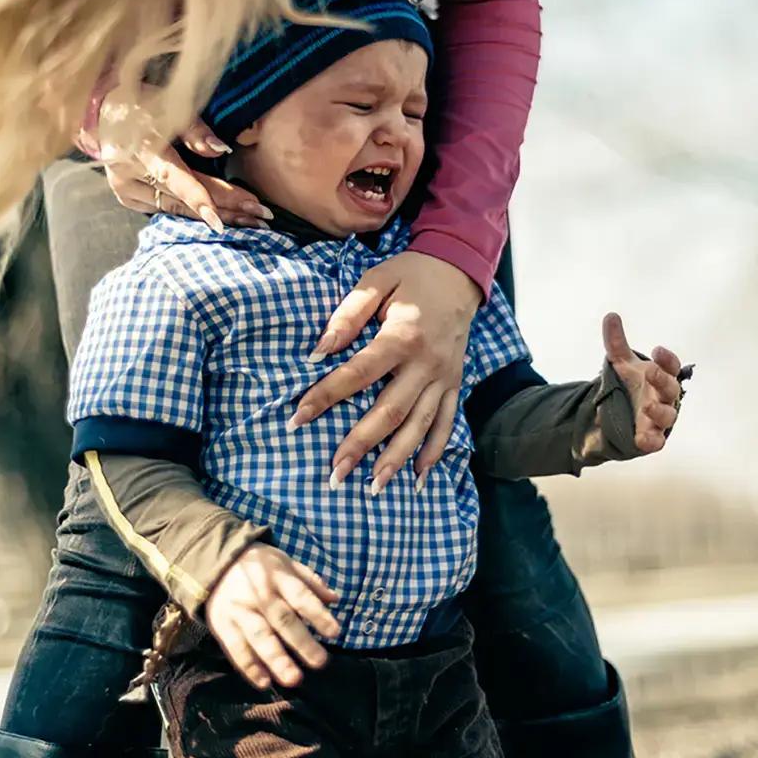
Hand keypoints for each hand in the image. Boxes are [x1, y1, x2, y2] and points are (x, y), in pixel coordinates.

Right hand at [96, 88, 271, 229]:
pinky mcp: (126, 197)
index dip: (198, 198)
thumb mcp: (170, 105)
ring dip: (215, 215)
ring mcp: (124, 189)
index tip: (220, 221)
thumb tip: (222, 150)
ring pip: (176, 209)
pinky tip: (223, 219)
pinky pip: (165, 210)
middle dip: (225, 208)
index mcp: (140, 145)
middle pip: (183, 197)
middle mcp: (128, 172)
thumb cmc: (144, 103)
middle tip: (261, 216)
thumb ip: (195, 130)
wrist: (102, 111)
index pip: (173, 176)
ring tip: (251, 222)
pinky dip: (193, 214)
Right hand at [204, 544, 340, 689]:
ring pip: (259, 636)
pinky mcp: (222, 625)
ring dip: (276, 659)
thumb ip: (309, 581)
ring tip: (294, 679)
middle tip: (320, 662)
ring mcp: (239, 610)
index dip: (317, 614)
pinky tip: (264, 682)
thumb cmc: (260, 567)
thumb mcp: (285, 563)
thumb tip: (335, 600)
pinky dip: (249, 666)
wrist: (217, 563)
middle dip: (302, 642)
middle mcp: (258, 594)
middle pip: (282, 619)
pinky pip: (236, 648)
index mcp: (277, 576)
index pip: (300, 596)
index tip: (335, 632)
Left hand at [291, 252, 481, 493]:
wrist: (460, 270)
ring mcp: (445, 376)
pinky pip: (447, 423)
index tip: (298, 419)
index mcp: (403, 336)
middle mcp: (427, 363)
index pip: (358, 373)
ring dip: (396, 459)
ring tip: (372, 488)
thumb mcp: (376, 280)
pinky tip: (419, 477)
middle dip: (360, 445)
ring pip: (420, 426)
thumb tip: (318, 351)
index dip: (326, 396)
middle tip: (334, 473)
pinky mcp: (455, 383)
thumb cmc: (411, 275)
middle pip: (390, 411)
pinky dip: (434, 452)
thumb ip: (348, 314)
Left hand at [601, 312, 688, 453]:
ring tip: (647, 406)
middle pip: (671, 388)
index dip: (667, 359)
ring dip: (660, 411)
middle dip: (663, 379)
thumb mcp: (621, 363)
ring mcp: (660, 418)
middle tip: (652, 372)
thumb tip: (611, 315)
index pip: (671, 366)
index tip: (658, 349)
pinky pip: (656, 441)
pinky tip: (642, 439)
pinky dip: (651, 440)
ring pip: (668, 416)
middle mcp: (665, 396)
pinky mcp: (652, 436)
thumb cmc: (632, 384)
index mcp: (661, 376)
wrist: (622, 412)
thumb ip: (616, 342)